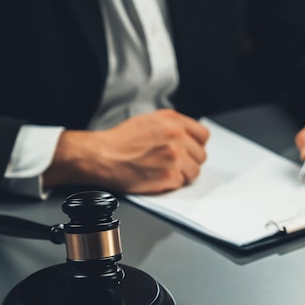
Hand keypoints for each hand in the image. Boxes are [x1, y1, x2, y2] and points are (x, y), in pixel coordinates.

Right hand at [43, 109, 209, 193]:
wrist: (102, 155)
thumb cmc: (121, 140)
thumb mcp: (150, 120)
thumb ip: (173, 126)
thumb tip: (190, 137)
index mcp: (172, 121)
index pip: (203, 135)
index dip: (196, 145)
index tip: (190, 151)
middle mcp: (176, 136)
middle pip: (200, 155)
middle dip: (189, 161)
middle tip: (175, 164)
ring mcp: (174, 157)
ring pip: (194, 171)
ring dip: (183, 174)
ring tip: (166, 171)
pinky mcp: (168, 176)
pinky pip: (181, 183)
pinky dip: (170, 183)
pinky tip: (157, 177)